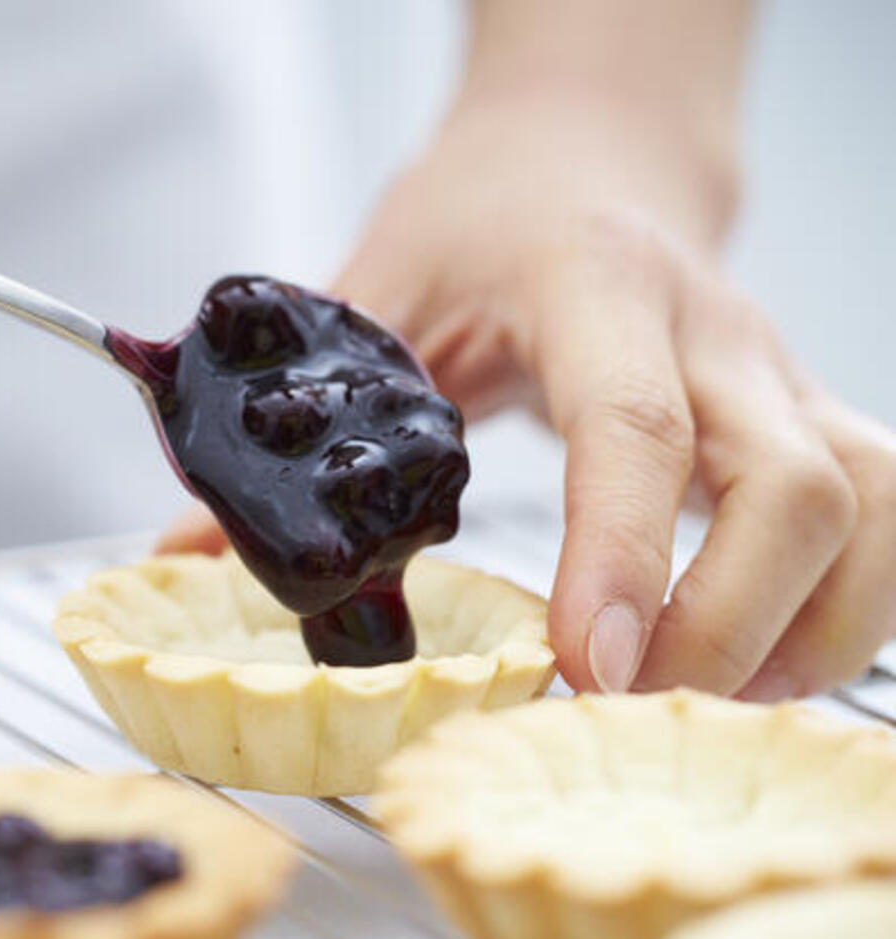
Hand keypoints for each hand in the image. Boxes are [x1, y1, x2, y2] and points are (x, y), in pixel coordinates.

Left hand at [162, 94, 895, 700]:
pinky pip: (881, 522)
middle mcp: (713, 333)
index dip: (619, 553)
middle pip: (794, 486)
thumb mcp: (375, 291)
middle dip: (724, 628)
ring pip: (869, 508)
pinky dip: (841, 614)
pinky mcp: (806, 414)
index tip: (585, 662)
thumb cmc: (485, 216)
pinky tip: (758, 667)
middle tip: (621, 711)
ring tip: (699, 707)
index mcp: (594, 288)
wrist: (588, 151)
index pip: (634, 426)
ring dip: (804, 634)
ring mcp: (778, 374)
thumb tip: (189, 551)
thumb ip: (301, 419)